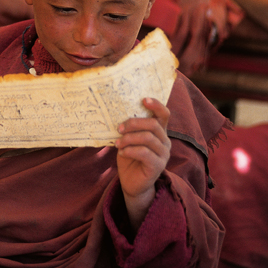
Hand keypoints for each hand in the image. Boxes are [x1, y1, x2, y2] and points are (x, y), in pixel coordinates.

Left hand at [116, 98, 170, 229]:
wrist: (131, 182)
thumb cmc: (129, 157)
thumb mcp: (127, 139)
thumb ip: (129, 128)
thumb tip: (117, 113)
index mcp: (158, 132)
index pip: (163, 114)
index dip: (156, 105)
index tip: (143, 99)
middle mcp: (164, 141)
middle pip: (153, 124)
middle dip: (134, 123)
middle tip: (119, 128)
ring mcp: (163, 154)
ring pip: (148, 138)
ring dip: (129, 138)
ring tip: (118, 143)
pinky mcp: (158, 166)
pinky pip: (145, 153)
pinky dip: (130, 150)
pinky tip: (122, 152)